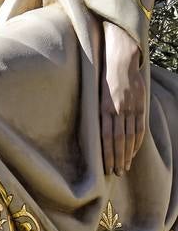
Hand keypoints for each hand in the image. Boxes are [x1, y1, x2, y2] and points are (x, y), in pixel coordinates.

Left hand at [100, 21, 145, 175]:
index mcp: (103, 106)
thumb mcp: (94, 90)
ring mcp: (130, 107)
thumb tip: (91, 129)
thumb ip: (95, 109)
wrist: (120, 57)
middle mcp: (117, 108)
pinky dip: (137, 140)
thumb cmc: (102, 74)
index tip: (106, 167)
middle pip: (118, 140)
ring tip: (125, 166)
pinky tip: (134, 150)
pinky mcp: (140, 104)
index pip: (106, 136)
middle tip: (116, 173)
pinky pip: (139, 126)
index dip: (107, 153)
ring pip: (130, 136)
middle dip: (117, 158)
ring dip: (128, 153)